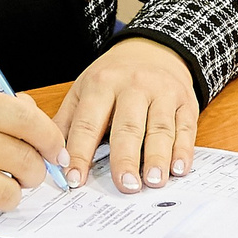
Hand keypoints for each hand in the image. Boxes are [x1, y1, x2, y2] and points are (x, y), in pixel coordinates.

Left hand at [56, 37, 198, 192]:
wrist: (154, 50)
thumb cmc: (113, 78)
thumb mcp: (84, 90)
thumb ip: (67, 122)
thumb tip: (51, 157)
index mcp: (101, 84)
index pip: (88, 124)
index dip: (81, 153)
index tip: (76, 180)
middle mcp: (134, 86)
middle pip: (128, 127)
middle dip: (125, 158)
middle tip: (125, 186)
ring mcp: (163, 92)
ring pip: (160, 128)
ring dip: (157, 157)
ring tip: (153, 182)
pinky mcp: (186, 101)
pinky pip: (186, 128)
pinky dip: (183, 150)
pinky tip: (178, 169)